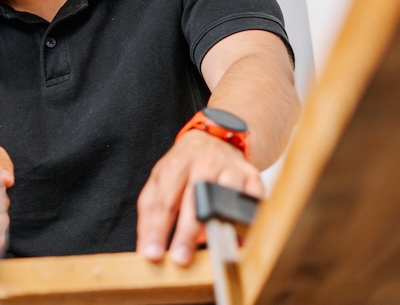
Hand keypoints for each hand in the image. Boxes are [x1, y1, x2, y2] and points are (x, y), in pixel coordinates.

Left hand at [136, 131, 263, 265]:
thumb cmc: (183, 168)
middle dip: (186, 233)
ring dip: (218, 223)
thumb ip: (151, 214)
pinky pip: (252, 198)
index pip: (164, 201)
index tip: (153, 255)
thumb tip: (147, 251)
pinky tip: (240, 238)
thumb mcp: (159, 181)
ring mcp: (230, 168)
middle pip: (195, 200)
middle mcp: (204, 164)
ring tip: (212, 247)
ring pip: (226, 196)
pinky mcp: (251, 175)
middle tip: (180, 259)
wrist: (213, 139)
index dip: (157, 229)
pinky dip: (247, 218)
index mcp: (176, 165)